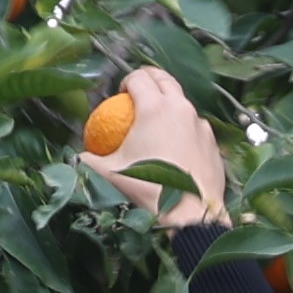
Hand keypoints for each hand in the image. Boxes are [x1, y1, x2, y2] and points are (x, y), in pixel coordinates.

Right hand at [89, 62, 231, 227]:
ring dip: (169, 104)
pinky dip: (185, 129)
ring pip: (183, 103)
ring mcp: (201, 125)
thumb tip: (79, 156)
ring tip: (158, 121)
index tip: (120, 94)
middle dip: (150, 79)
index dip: (126, 81)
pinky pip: (196, 128)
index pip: (138, 78)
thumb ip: (89, 160)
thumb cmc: (148, 190)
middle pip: (164, 79)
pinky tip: (177, 146)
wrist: (190, 214)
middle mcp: (181, 108)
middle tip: (138, 92)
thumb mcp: (109, 174)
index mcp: (154, 107)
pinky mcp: (213, 143)